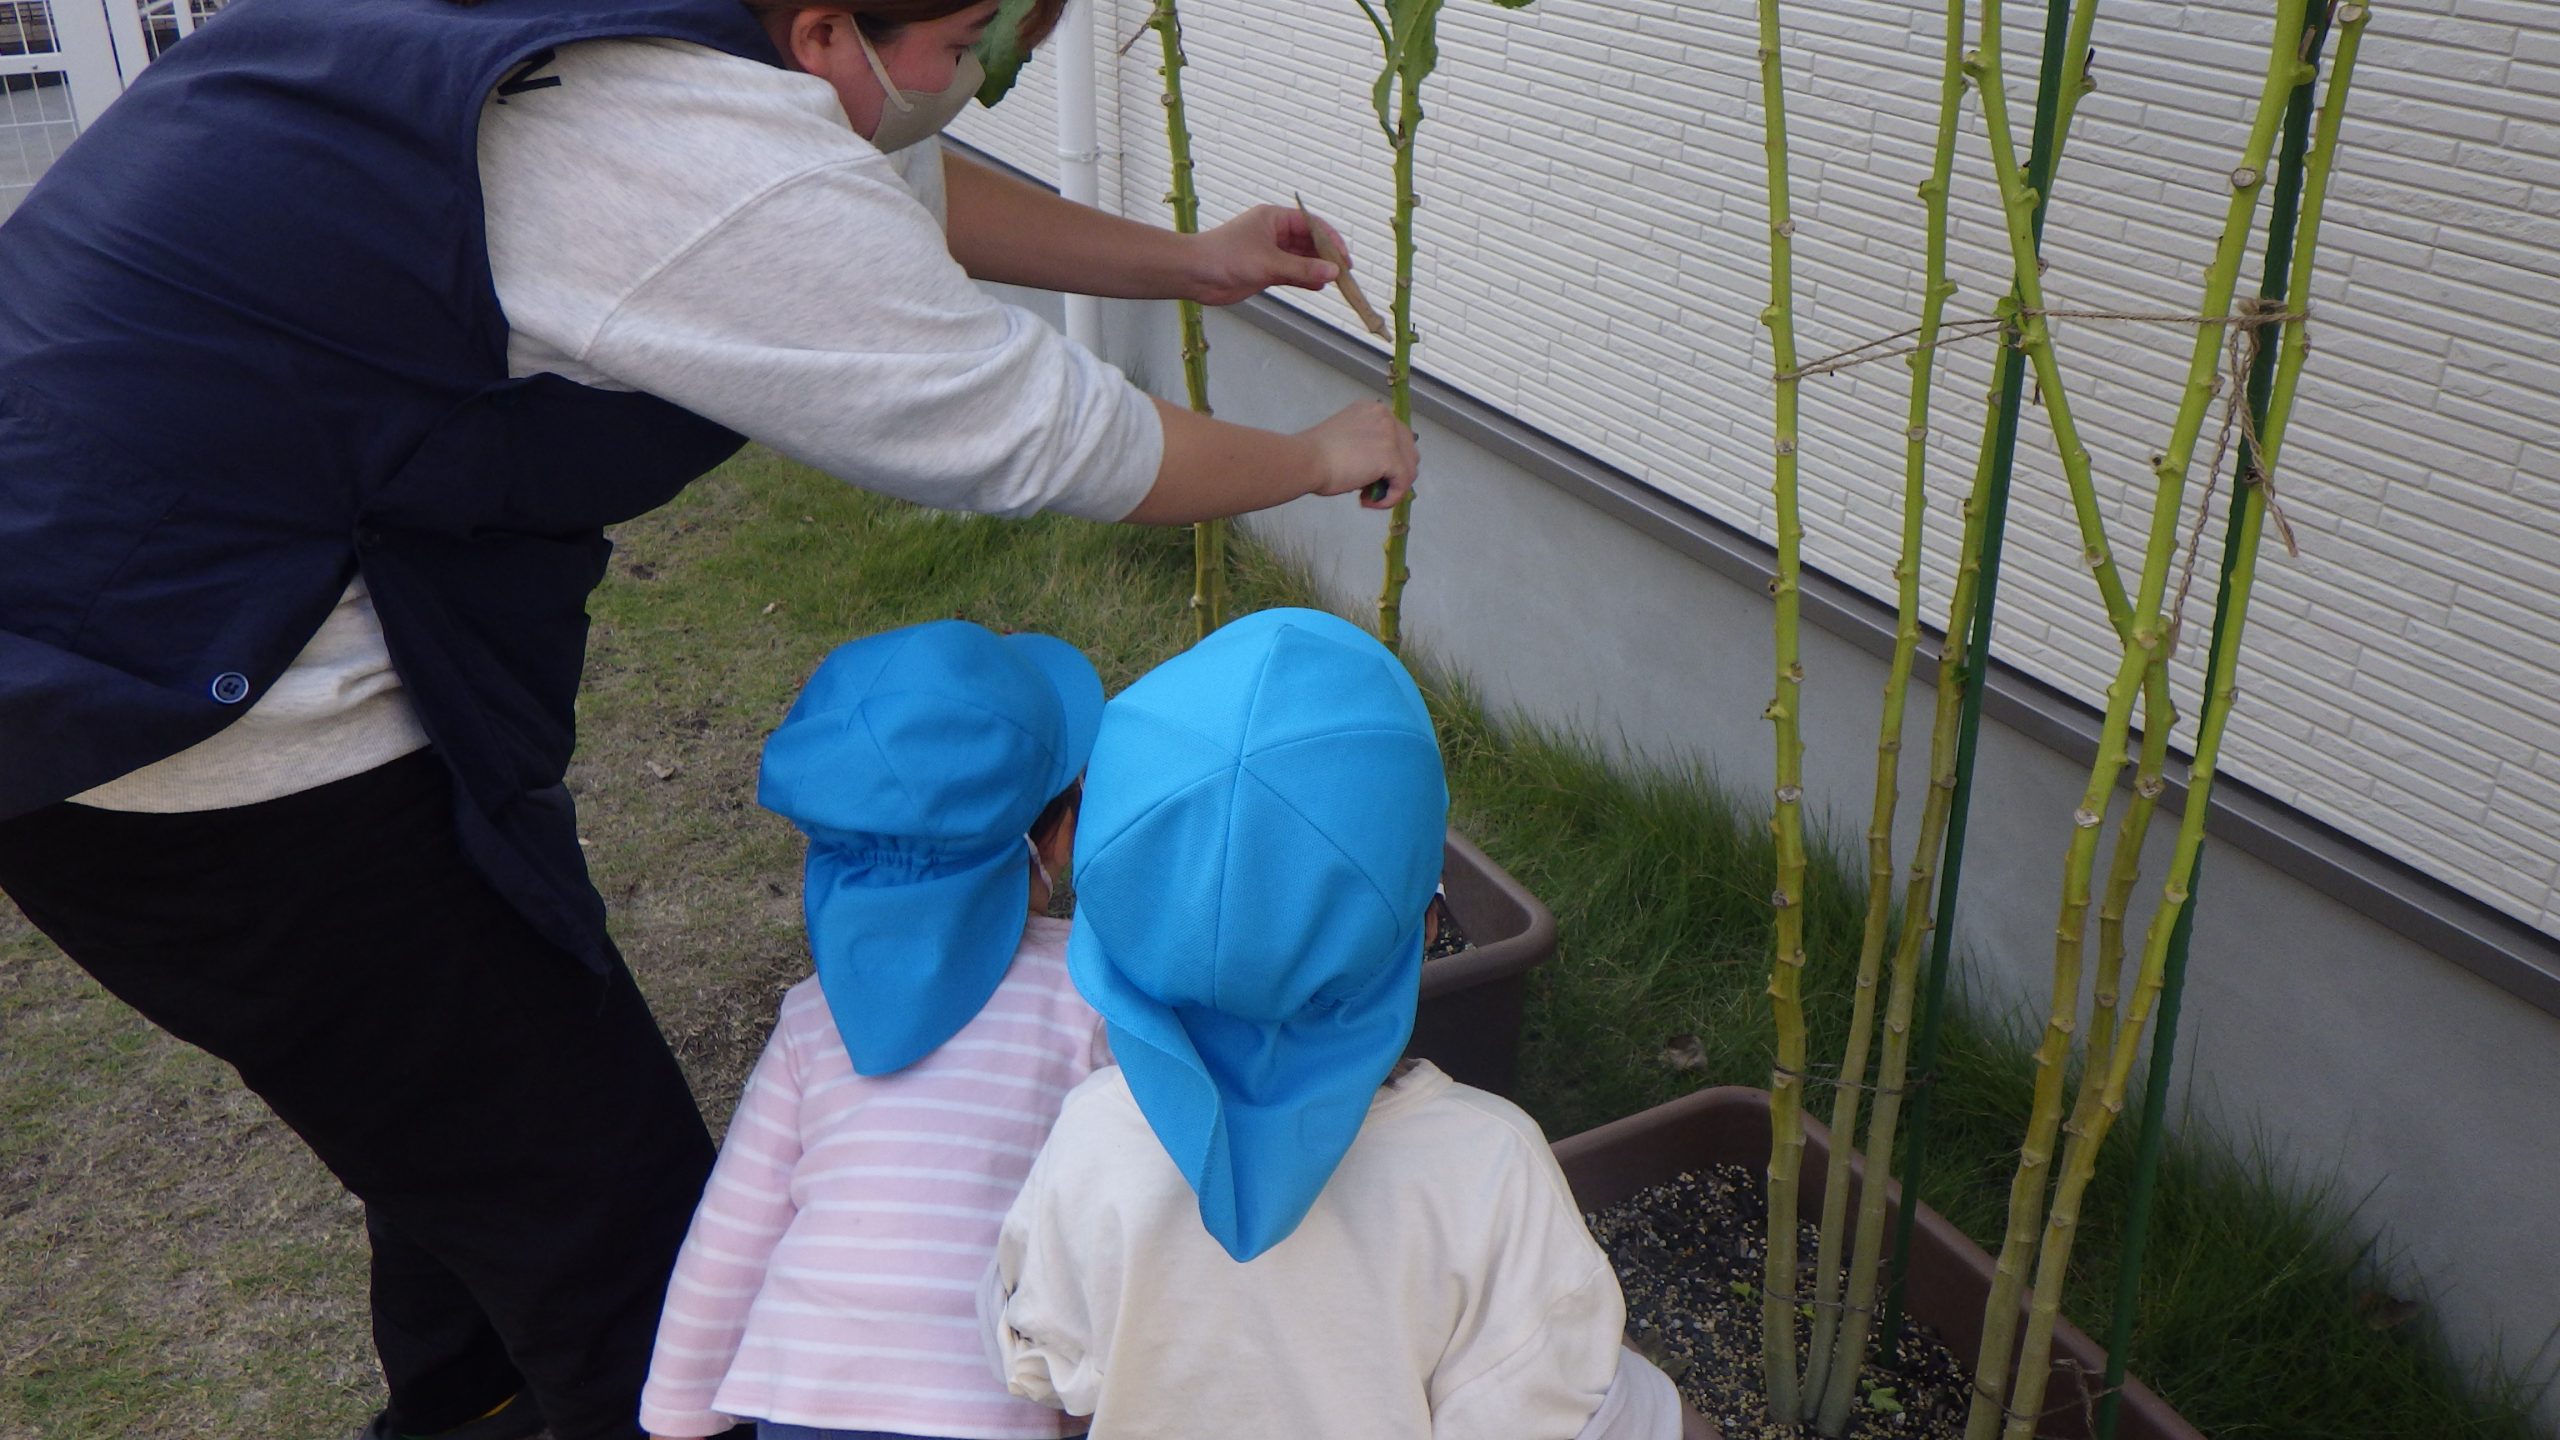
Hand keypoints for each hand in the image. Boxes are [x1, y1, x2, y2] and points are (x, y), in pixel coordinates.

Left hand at [1191, 204, 1351, 305]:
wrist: (1194, 274)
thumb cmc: (1225, 257)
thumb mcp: (1269, 262)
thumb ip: (1302, 269)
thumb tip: (1332, 272)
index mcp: (1274, 218)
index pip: (1311, 224)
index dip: (1330, 239)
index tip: (1344, 256)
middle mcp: (1273, 233)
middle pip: (1308, 242)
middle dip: (1326, 256)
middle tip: (1344, 271)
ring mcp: (1269, 253)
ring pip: (1301, 259)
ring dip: (1316, 269)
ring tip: (1336, 281)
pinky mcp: (1264, 271)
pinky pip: (1291, 273)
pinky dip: (1304, 279)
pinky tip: (1319, 286)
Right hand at [1299, 402, 1416, 508]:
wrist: (1306, 459)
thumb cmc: (1313, 454)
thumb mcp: (1345, 440)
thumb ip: (1364, 446)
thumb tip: (1375, 470)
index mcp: (1372, 410)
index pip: (1396, 436)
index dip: (1388, 460)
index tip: (1369, 475)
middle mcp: (1385, 417)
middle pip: (1408, 450)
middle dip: (1394, 473)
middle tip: (1370, 488)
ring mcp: (1391, 436)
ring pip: (1409, 469)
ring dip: (1392, 487)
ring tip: (1367, 497)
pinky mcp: (1392, 457)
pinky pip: (1402, 484)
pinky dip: (1390, 498)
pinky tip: (1370, 502)